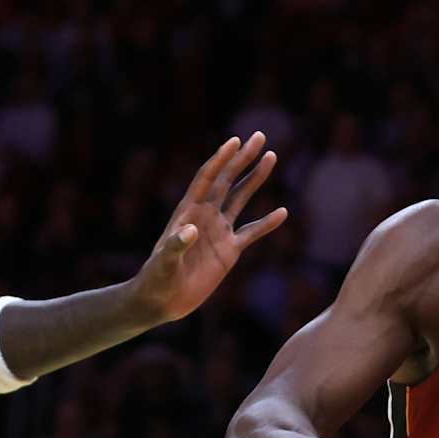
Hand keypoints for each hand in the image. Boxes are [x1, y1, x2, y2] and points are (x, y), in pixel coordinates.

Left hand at [127, 134, 286, 324]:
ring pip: (241, 199)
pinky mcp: (229, 251)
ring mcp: (219, 232)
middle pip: (227, 180)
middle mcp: (205, 215)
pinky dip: (267, 223)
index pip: (207, 179)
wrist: (161, 300)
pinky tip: (283, 212)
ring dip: (255, 179)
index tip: (235, 141)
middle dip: (242, 159)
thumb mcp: (164, 262)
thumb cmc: (156, 279)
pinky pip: (252, 233)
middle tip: (259, 137)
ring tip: (271, 157)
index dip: (220, 160)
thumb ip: (176, 246)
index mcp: (188, 211)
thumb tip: (191, 230)